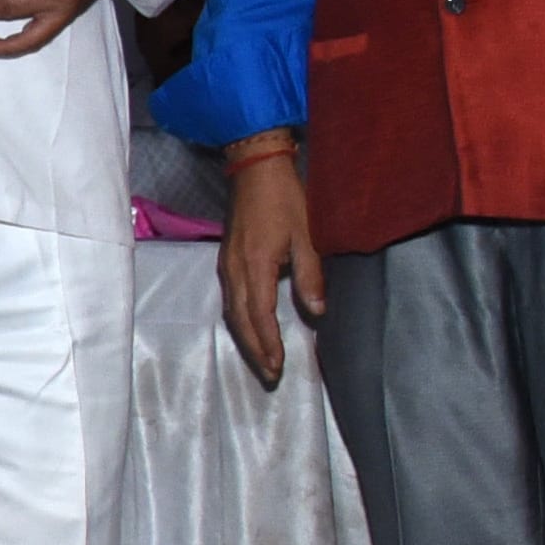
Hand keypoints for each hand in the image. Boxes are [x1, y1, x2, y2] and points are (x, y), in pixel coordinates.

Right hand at [212, 140, 324, 388]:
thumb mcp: (307, 236)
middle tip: (270, 375)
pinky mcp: (227, 260)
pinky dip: (241, 320)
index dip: (269, 343)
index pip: (260, 315)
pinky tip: (251, 327)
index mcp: (255, 266)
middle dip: (255, 350)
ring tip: (261, 358)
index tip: (278, 366)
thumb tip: (317, 312)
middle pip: (241, 320)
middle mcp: (235, 270)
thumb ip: (310, 276)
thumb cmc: (285, 199)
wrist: (255, 169)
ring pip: (232, 312)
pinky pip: (230, 299)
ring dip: (247, 338)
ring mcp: (227, 265)